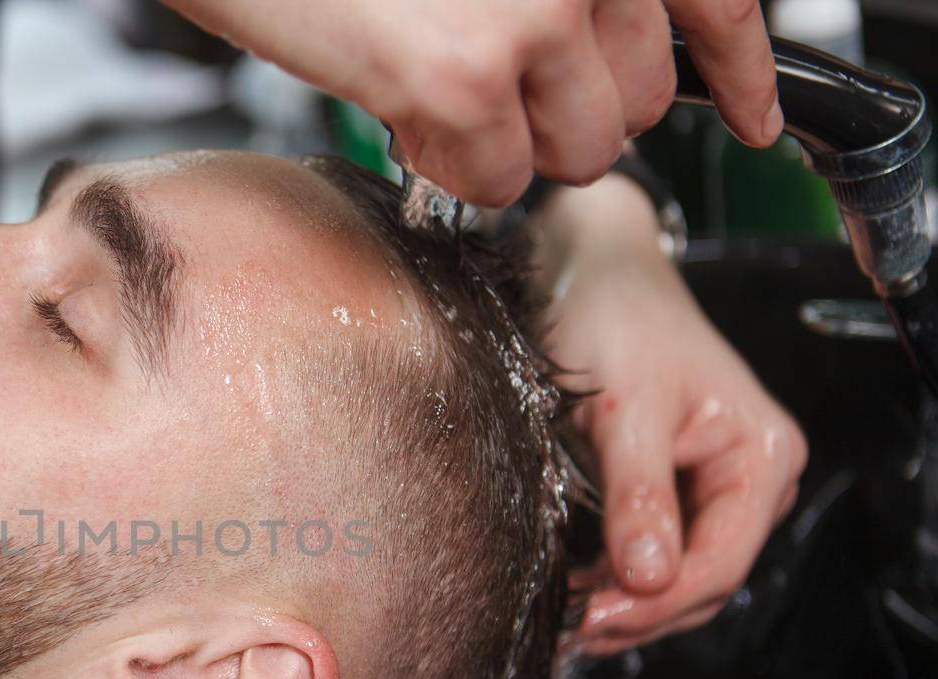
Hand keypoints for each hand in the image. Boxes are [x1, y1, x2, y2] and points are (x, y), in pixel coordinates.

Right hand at [163, 0, 780, 206]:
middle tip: (499, 89)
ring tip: (441, 93)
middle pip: (638, 100)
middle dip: (571, 114)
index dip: (740, 70)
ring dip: (512, 146)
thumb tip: (601, 60)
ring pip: (575, 152)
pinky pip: (497, 181)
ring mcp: (537, 14)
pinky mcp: (466, 79)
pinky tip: (404, 111)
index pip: (715, 2)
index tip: (754, 117)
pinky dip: (450, 168)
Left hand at [536, 176, 806, 654]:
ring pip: (674, 579)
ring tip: (562, 625)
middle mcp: (749, 480)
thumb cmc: (614, 317)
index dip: (654, 605)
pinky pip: (651, 556)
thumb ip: (639, 494)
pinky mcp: (671, 493)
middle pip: (700, 583)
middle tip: (565, 634)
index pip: (717, 564)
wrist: (589, 270)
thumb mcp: (623, 407)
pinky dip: (613, 582)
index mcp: (761, 457)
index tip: (590, 620)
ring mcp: (712, 491)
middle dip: (636, 615)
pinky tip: (572, 595)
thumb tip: (648, 578)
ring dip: (622, 608)